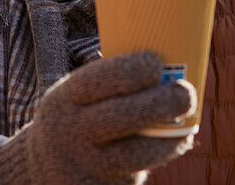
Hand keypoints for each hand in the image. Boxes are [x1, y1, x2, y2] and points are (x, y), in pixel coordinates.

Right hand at [0, 51, 195, 184]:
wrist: (47, 168)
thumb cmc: (77, 119)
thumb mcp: (75, 98)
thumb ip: (108, 87)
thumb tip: (165, 61)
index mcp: (62, 100)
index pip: (96, 81)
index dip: (130, 70)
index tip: (156, 62)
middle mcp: (69, 133)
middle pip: (120, 117)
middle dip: (160, 103)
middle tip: (186, 93)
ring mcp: (85, 166)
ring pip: (136, 154)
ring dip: (168, 138)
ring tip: (186, 124)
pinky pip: (136, 175)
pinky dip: (161, 157)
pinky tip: (174, 144)